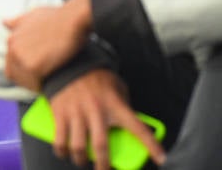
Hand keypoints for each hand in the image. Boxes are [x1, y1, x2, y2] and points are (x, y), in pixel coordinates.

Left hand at [3, 0, 92, 90]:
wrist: (72, 20)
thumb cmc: (57, 17)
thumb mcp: (33, 15)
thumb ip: (18, 22)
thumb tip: (3, 21)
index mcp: (12, 38)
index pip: (10, 63)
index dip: (23, 69)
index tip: (37, 70)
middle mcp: (12, 48)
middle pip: (14, 73)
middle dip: (27, 77)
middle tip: (44, 76)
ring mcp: (20, 58)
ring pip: (23, 81)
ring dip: (34, 83)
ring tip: (49, 78)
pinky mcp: (32, 68)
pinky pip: (33, 85)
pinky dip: (41, 86)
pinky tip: (51, 80)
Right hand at [49, 70, 165, 169]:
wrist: (70, 62)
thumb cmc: (96, 77)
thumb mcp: (117, 87)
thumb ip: (124, 106)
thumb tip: (129, 126)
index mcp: (115, 104)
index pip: (138, 127)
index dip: (151, 145)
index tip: (161, 159)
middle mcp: (96, 110)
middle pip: (101, 147)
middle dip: (103, 166)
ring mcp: (77, 112)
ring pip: (78, 147)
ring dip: (81, 160)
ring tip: (82, 160)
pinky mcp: (60, 113)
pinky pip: (60, 140)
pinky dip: (61, 151)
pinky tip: (64, 152)